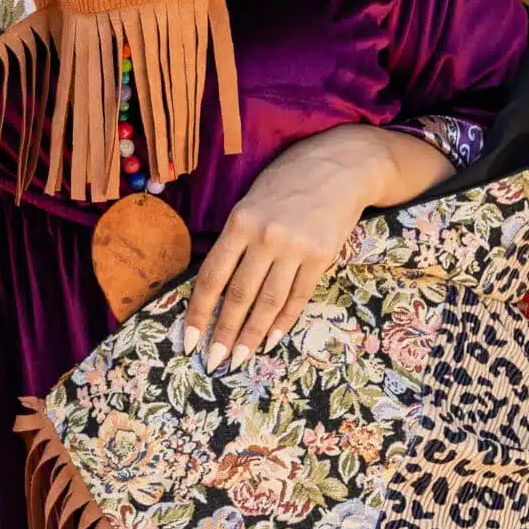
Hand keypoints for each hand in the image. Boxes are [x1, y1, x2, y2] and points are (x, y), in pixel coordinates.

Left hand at [181, 125, 451, 369]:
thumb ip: (235, 240)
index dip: (198, 312)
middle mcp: (265, 237)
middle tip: (213, 363)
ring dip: (251, 336)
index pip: (212, 277)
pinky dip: (283, 321)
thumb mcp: (250, 201)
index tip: (189, 340)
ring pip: (268, 302)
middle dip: (223, 333)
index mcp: (239, 222)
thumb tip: (215, 286)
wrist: (339, 165)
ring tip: (238, 360)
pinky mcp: (321, 256)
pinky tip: (270, 340)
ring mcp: (295, 248)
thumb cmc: (287, 182)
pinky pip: (298, 297)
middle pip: (238, 296)